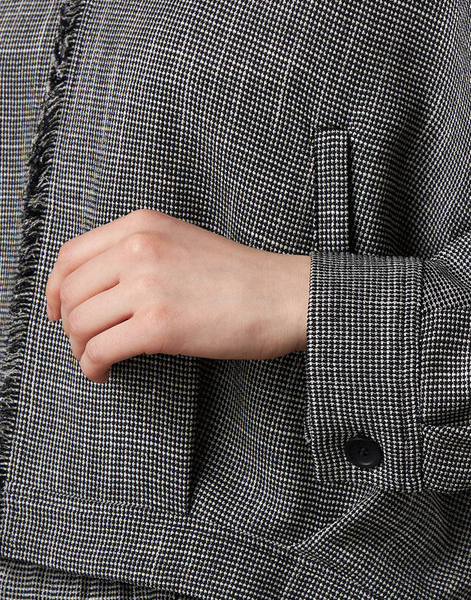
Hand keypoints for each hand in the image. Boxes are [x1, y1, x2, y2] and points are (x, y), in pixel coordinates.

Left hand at [45, 208, 310, 383]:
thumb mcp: (184, 242)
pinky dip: (93, 367)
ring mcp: (147, 287)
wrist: (285, 296)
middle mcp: (139, 249)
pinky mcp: (158, 326)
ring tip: (98, 360)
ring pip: (80, 324)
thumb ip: (140, 252)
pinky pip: (100, 350)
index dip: (56, 290)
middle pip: (70, 293)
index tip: (59, 311)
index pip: (71, 256)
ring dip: (81, 349)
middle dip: (70, 326)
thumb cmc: (243, 278)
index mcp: (143, 226)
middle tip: (87, 344)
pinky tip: (106, 373)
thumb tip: (99, 290)